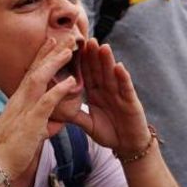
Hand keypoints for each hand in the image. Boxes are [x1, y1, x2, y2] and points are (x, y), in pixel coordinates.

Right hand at [0, 37, 77, 178]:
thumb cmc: (9, 152)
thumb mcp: (28, 134)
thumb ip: (42, 125)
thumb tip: (54, 123)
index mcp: (17, 102)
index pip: (30, 74)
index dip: (41, 57)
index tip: (51, 43)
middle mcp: (18, 101)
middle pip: (35, 70)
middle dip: (49, 52)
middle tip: (63, 37)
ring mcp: (23, 109)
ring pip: (39, 79)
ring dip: (55, 63)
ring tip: (69, 51)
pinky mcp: (30, 121)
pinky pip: (46, 101)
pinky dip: (59, 90)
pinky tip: (71, 82)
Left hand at [69, 38, 150, 155]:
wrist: (129, 147)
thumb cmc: (110, 134)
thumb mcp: (88, 124)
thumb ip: (75, 115)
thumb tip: (55, 108)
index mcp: (96, 94)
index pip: (86, 74)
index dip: (80, 62)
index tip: (71, 47)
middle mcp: (108, 90)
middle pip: (99, 70)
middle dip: (93, 55)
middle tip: (86, 39)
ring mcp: (120, 94)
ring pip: (112, 75)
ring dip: (107, 61)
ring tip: (102, 46)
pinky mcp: (131, 102)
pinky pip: (126, 88)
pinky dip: (123, 78)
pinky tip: (119, 67)